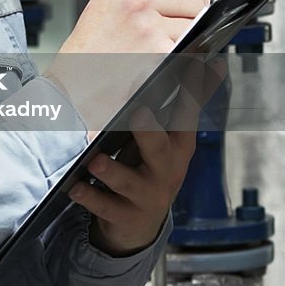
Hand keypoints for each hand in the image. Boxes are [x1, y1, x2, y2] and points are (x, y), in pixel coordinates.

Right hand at [59, 0, 209, 56]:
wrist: (76, 84)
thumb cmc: (87, 51)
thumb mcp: (105, 5)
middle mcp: (135, 1)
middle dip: (193, 13)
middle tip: (181, 26)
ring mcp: (149, 27)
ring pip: (194, 24)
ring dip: (185, 36)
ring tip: (159, 47)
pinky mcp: (159, 52)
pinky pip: (188, 47)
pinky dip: (181, 55)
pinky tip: (159, 60)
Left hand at [67, 57, 225, 254]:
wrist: (140, 224)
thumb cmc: (151, 168)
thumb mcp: (169, 138)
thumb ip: (181, 104)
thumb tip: (208, 61)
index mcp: (179, 145)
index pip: (188, 112)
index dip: (191, 88)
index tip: (195, 63)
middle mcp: (167, 170)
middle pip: (159, 149)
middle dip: (148, 132)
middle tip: (137, 115)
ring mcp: (147, 195)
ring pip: (127, 181)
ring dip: (111, 170)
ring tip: (96, 161)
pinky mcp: (126, 215)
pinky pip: (105, 206)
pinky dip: (89, 196)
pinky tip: (76, 187)